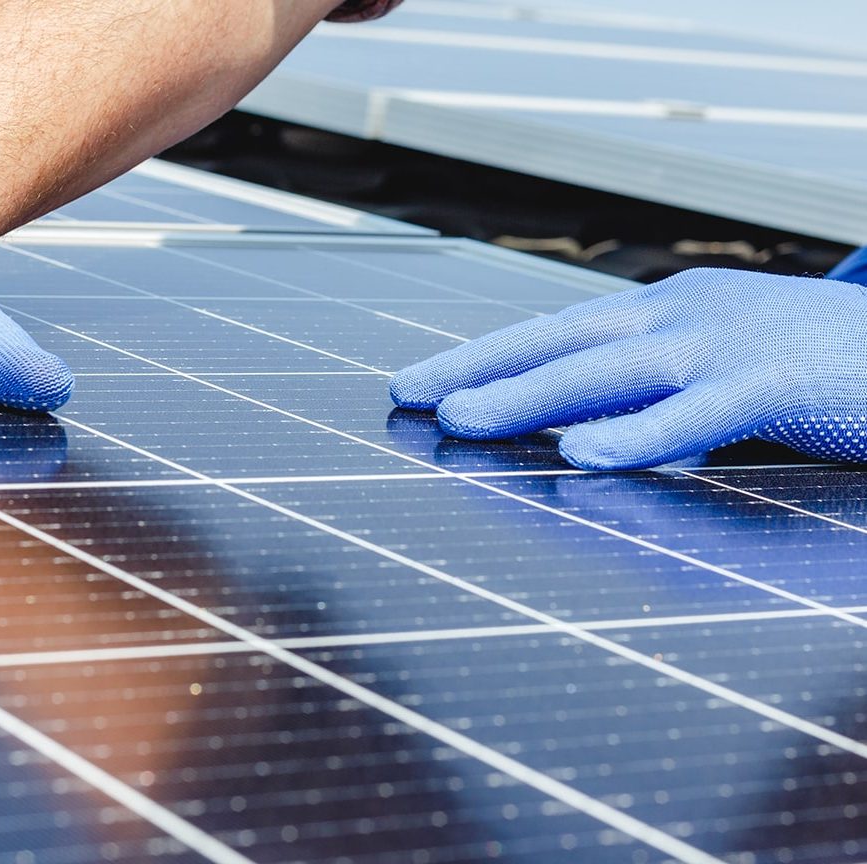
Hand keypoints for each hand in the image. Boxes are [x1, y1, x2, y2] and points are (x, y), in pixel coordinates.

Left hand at [390, 267, 866, 469]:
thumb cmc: (807, 363)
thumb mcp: (714, 369)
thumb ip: (649, 399)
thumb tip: (578, 435)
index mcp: (663, 313)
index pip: (555, 331)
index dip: (484, 356)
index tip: (420, 381)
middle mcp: (681, 317)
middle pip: (562, 341)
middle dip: (481, 368)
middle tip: (407, 393)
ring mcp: (724, 344)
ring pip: (610, 369)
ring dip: (529, 395)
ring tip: (461, 420)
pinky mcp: (774, 381)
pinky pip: (696, 413)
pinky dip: (638, 433)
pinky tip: (582, 454)